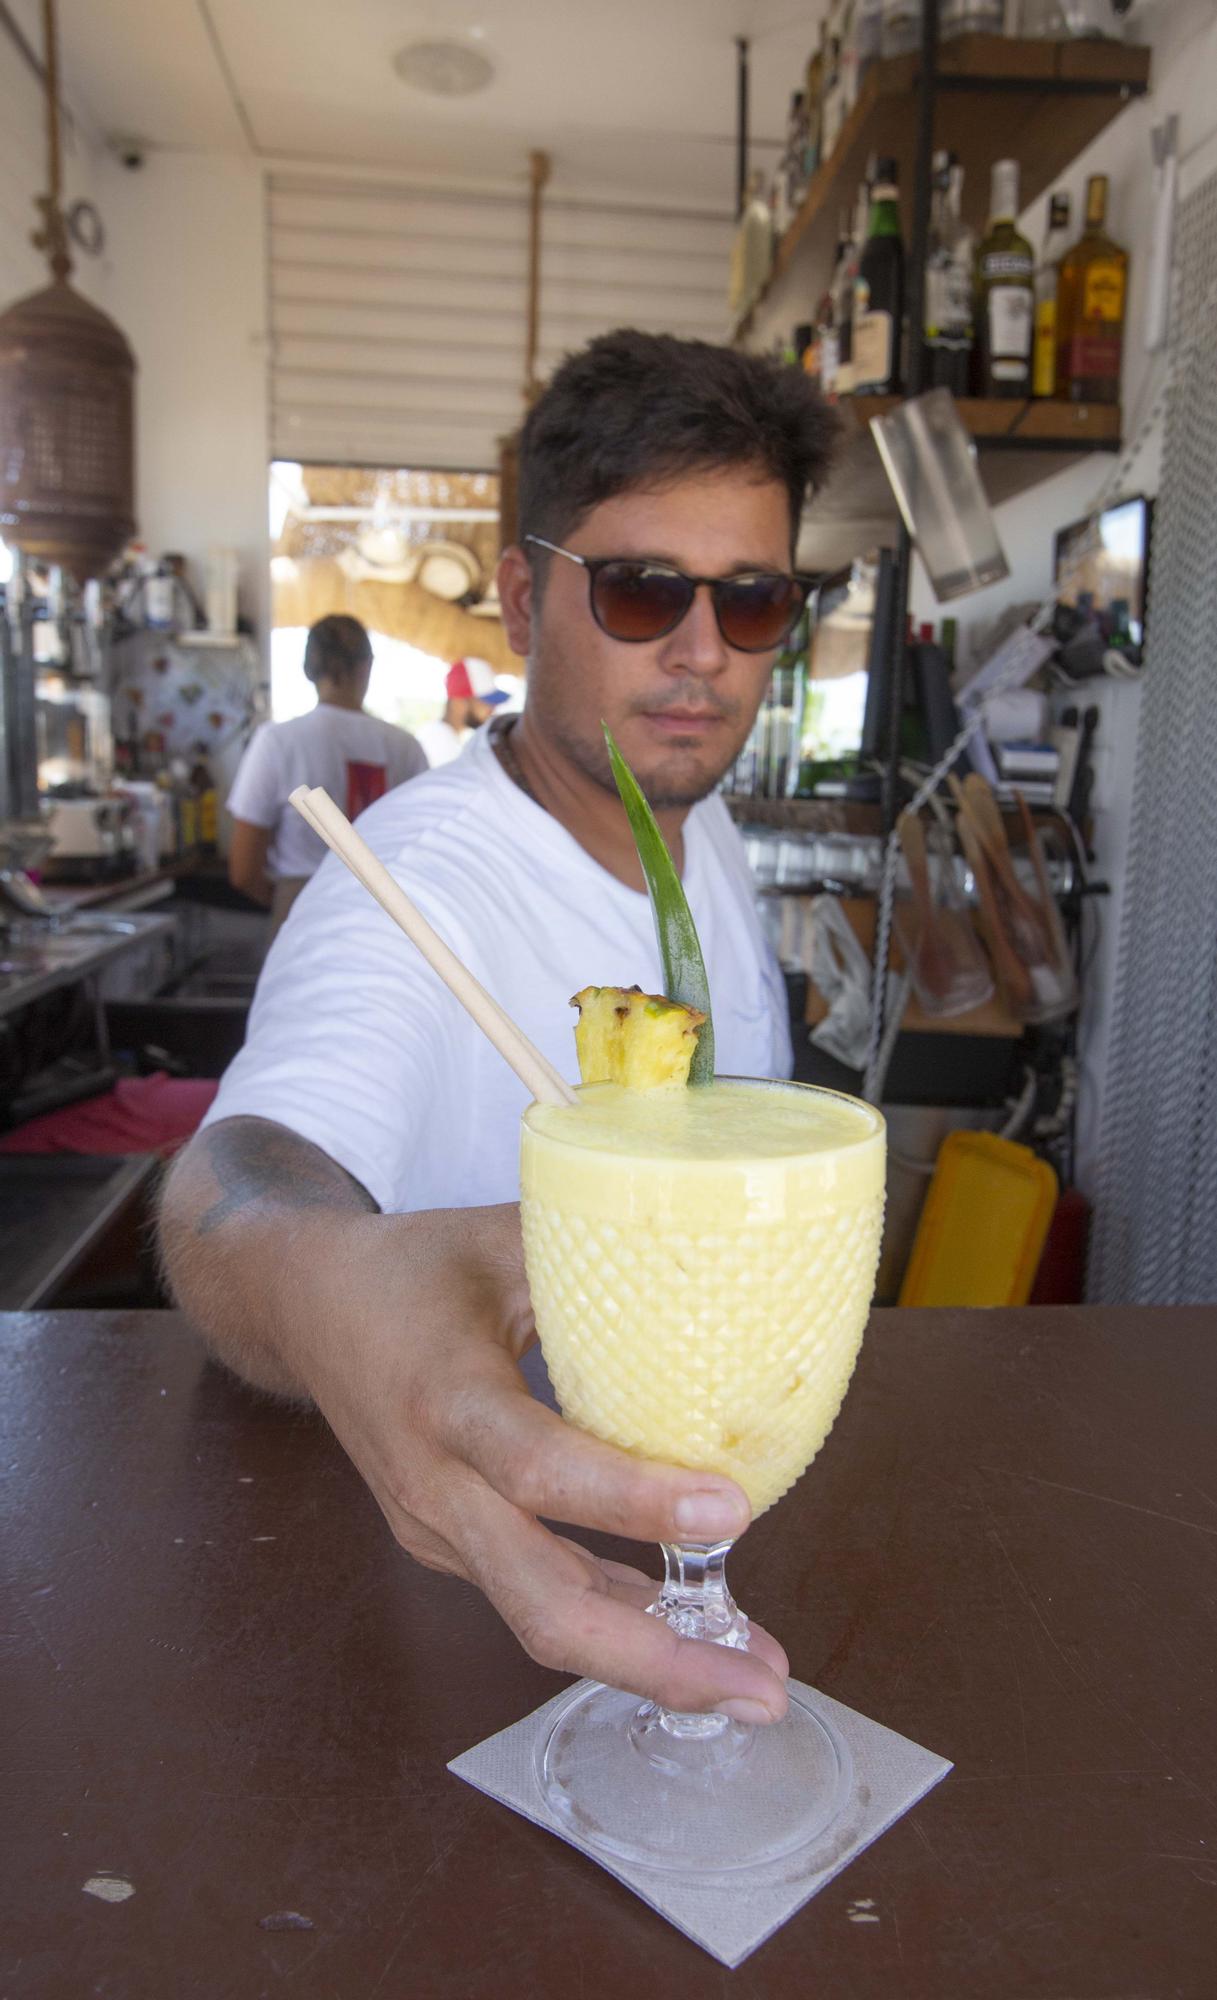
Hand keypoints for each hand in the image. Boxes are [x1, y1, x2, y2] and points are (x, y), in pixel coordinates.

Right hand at [294, 1203, 789, 1722]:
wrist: (307, 1307)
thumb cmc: (413, 1265)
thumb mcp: (506, 1240)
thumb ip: (603, 1269)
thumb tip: (728, 1272)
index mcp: (444, 1396)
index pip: (539, 1468)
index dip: (634, 1500)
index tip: (733, 1510)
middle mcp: (435, 1484)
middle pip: (542, 1603)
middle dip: (656, 1659)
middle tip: (762, 1688)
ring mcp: (436, 1528)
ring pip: (542, 1617)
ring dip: (650, 1658)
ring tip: (753, 1676)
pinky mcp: (448, 1544)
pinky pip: (536, 1594)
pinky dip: (616, 1619)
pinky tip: (693, 1628)